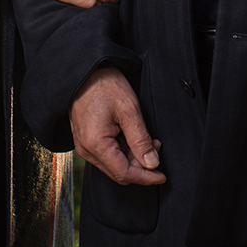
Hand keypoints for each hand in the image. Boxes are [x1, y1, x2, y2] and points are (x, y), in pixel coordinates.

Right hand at [70, 67, 165, 185]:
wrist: (85, 69)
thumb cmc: (105, 84)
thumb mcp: (129, 110)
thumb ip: (141, 140)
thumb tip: (152, 164)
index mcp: (95, 144)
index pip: (124, 174)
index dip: (146, 177)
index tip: (162, 176)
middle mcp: (86, 150)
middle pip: (118, 172)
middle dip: (141, 166)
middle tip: (156, 147)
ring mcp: (84, 145)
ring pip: (114, 164)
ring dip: (133, 157)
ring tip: (147, 139)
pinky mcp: (85, 139)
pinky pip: (106, 154)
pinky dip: (123, 150)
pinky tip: (133, 137)